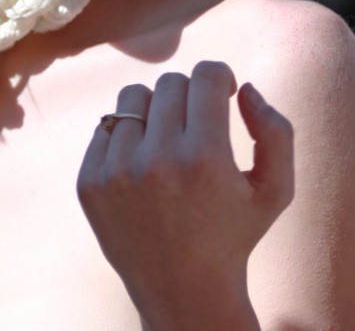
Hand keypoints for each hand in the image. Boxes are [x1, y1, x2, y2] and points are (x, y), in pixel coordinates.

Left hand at [77, 61, 293, 329]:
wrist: (182, 290)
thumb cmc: (233, 233)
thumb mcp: (274, 190)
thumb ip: (275, 131)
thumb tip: (243, 87)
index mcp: (206, 159)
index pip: (206, 75)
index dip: (219, 76)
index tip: (222, 94)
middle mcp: (157, 162)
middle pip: (170, 82)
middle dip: (189, 96)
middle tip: (197, 125)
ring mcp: (116, 172)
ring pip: (132, 96)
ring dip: (153, 109)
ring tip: (166, 139)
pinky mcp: (89, 182)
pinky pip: (105, 125)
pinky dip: (125, 136)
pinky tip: (142, 164)